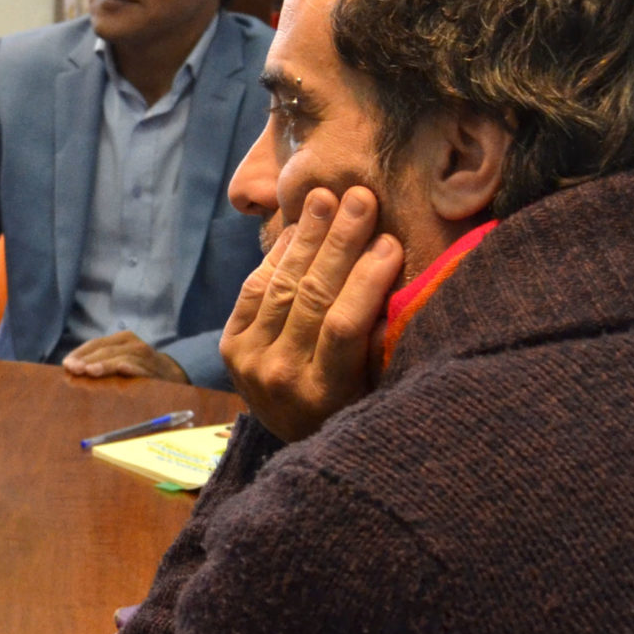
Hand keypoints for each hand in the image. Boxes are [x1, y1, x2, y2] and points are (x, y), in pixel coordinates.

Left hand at [62, 330, 189, 382]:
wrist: (172, 374)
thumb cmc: (138, 368)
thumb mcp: (119, 359)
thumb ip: (99, 361)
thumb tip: (71, 368)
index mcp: (121, 339)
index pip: (96, 344)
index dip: (80, 353)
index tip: (65, 363)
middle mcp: (132, 343)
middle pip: (105, 350)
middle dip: (87, 359)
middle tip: (72, 368)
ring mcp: (143, 355)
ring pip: (120, 358)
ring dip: (104, 364)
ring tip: (88, 371)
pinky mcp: (153, 370)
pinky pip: (139, 368)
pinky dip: (129, 368)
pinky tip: (120, 369)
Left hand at [218, 186, 405, 442]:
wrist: (294, 434)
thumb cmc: (354, 407)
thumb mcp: (377, 389)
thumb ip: (383, 345)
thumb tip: (404, 290)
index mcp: (325, 394)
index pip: (344, 326)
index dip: (366, 281)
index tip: (391, 242)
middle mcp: (280, 378)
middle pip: (311, 297)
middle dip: (338, 243)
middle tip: (360, 199)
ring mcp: (248, 361)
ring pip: (281, 286)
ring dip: (307, 238)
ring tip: (327, 198)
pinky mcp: (230, 346)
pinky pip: (255, 289)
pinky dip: (277, 256)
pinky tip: (298, 227)